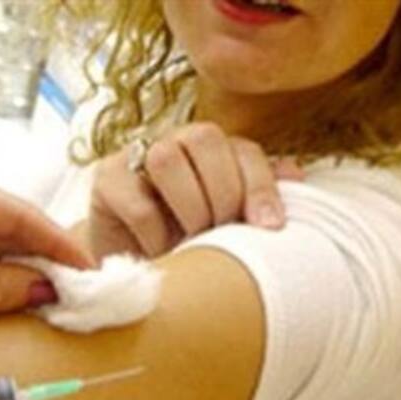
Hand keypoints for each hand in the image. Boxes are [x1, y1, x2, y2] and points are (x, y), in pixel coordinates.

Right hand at [88, 122, 303, 259]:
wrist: (127, 261)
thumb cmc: (182, 239)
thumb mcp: (224, 221)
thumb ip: (254, 194)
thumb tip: (296, 175)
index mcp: (208, 150)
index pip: (242, 149)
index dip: (261, 185)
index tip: (270, 227)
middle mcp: (172, 142)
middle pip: (205, 137)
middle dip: (224, 192)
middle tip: (222, 233)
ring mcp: (134, 156)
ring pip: (167, 157)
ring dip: (190, 206)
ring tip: (192, 241)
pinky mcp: (105, 180)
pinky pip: (138, 203)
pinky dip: (158, 235)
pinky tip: (163, 253)